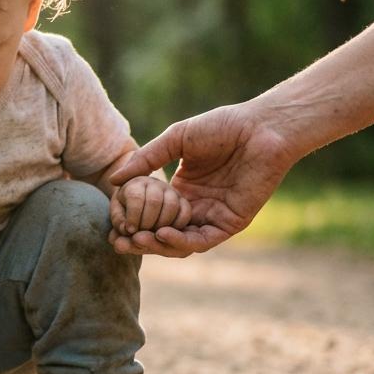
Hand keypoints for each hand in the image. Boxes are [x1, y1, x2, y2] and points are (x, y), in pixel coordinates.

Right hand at [106, 102, 298, 256]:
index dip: (132, 222)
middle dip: (140, 241)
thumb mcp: (175, 139)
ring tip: (138, 239)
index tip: (113, 224)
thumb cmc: (222, 127)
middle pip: (161, 234)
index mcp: (181, 190)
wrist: (262, 128)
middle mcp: (195, 207)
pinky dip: (181, 241)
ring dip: (157, 246)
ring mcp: (212, 216)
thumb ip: (146, 159)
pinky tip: (162, 233)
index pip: (151, 214)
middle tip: (119, 242)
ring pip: (180, 243)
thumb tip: (112, 179)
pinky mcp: (229, 222)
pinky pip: (202, 240)